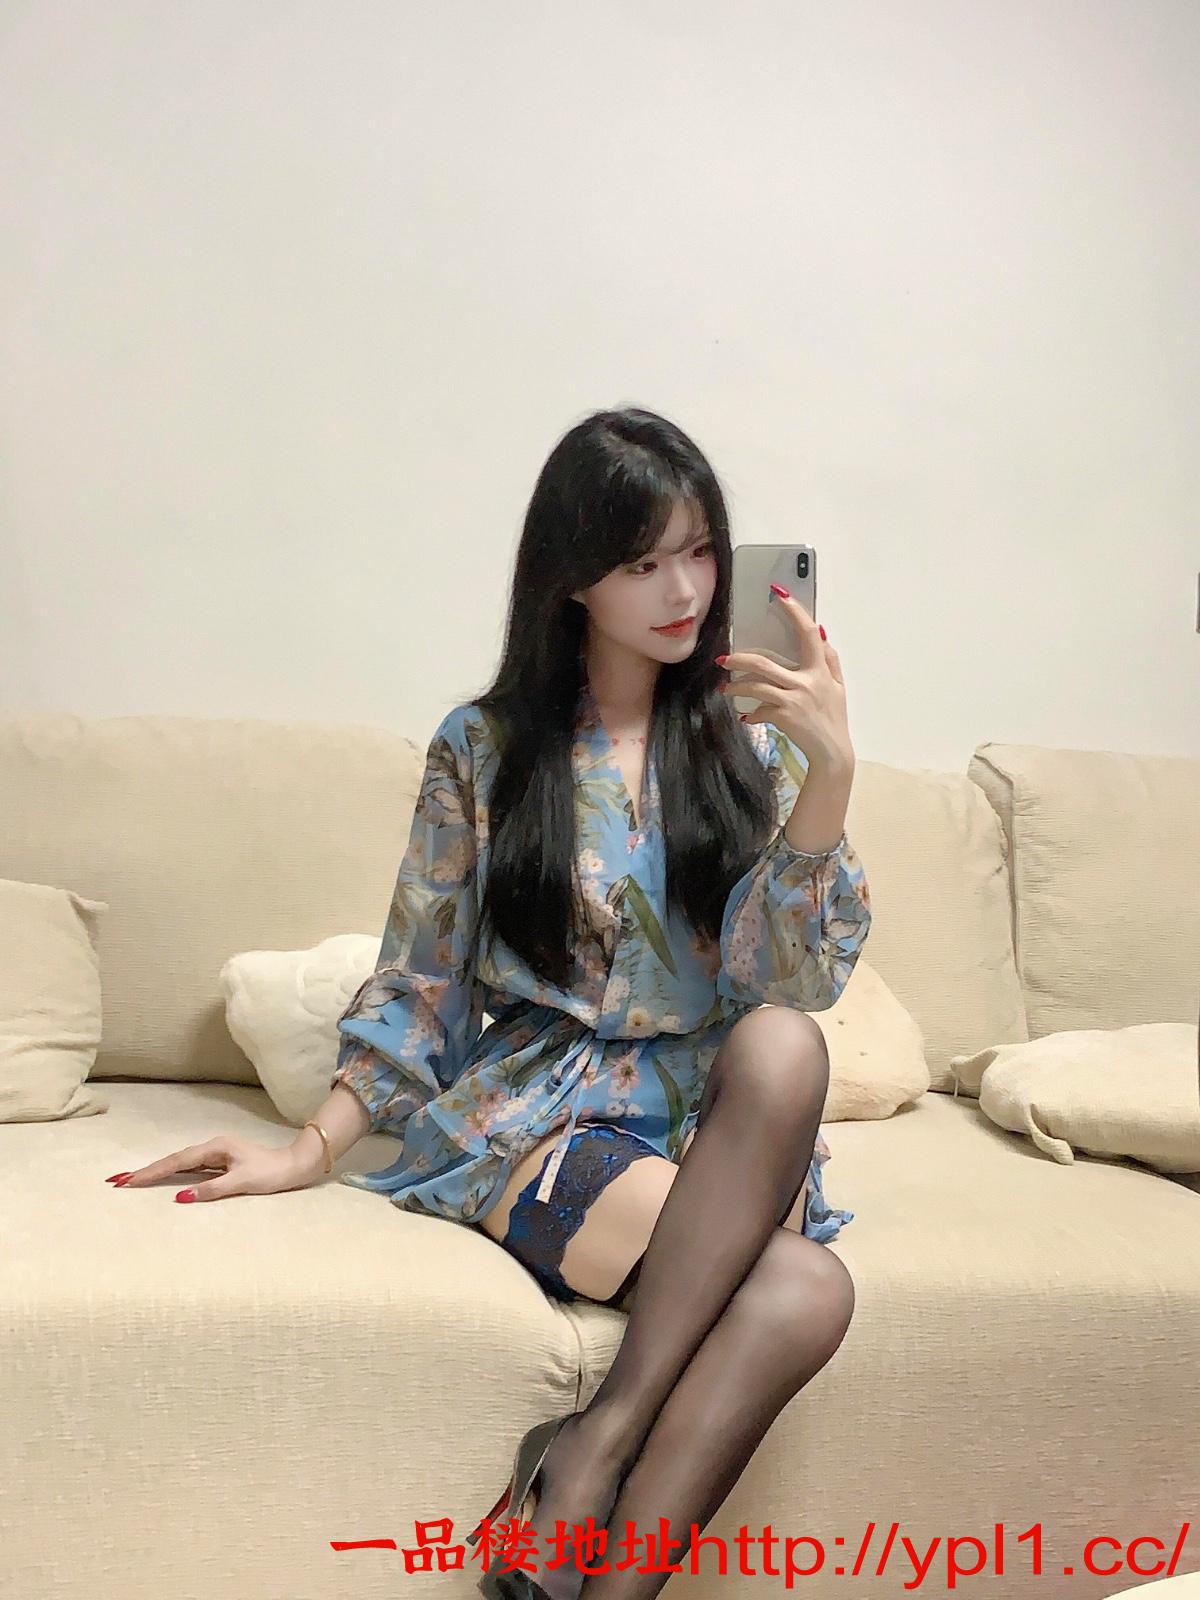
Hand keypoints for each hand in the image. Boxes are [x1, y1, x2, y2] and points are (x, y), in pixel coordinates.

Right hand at [104, 1135, 316, 1201]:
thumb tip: (181, 1197)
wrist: (296, 1165)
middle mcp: (214, 1148)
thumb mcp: (242, 1183)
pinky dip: (174, 1173)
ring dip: (159, 1171)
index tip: (129, 1180)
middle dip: (147, 1170)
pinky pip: (191, 1168)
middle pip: (174, 1160)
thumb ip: (211, 1190)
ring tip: (134, 1180)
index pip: (177, 1161)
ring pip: (181, 1163)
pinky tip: (164, 1178)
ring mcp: (217, 1155)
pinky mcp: (222, 1163)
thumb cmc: (272, 1173)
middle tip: (118, 1180)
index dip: (152, 1172)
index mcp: (216, 1148)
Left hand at [719, 589, 854, 768]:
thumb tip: (821, 631)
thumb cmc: (834, 717)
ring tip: (726, 688)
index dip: (795, 612)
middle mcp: (806, 682)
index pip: (808, 633)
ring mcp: (793, 699)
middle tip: (724, 659)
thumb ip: (830, 659)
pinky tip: (747, 716)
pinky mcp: (783, 717)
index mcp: (820, 669)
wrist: (832, 753)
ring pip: (755, 686)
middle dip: (739, 659)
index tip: (779, 594)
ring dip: (736, 687)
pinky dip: (751, 713)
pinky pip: (758, 710)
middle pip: (764, 663)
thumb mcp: (838, 686)